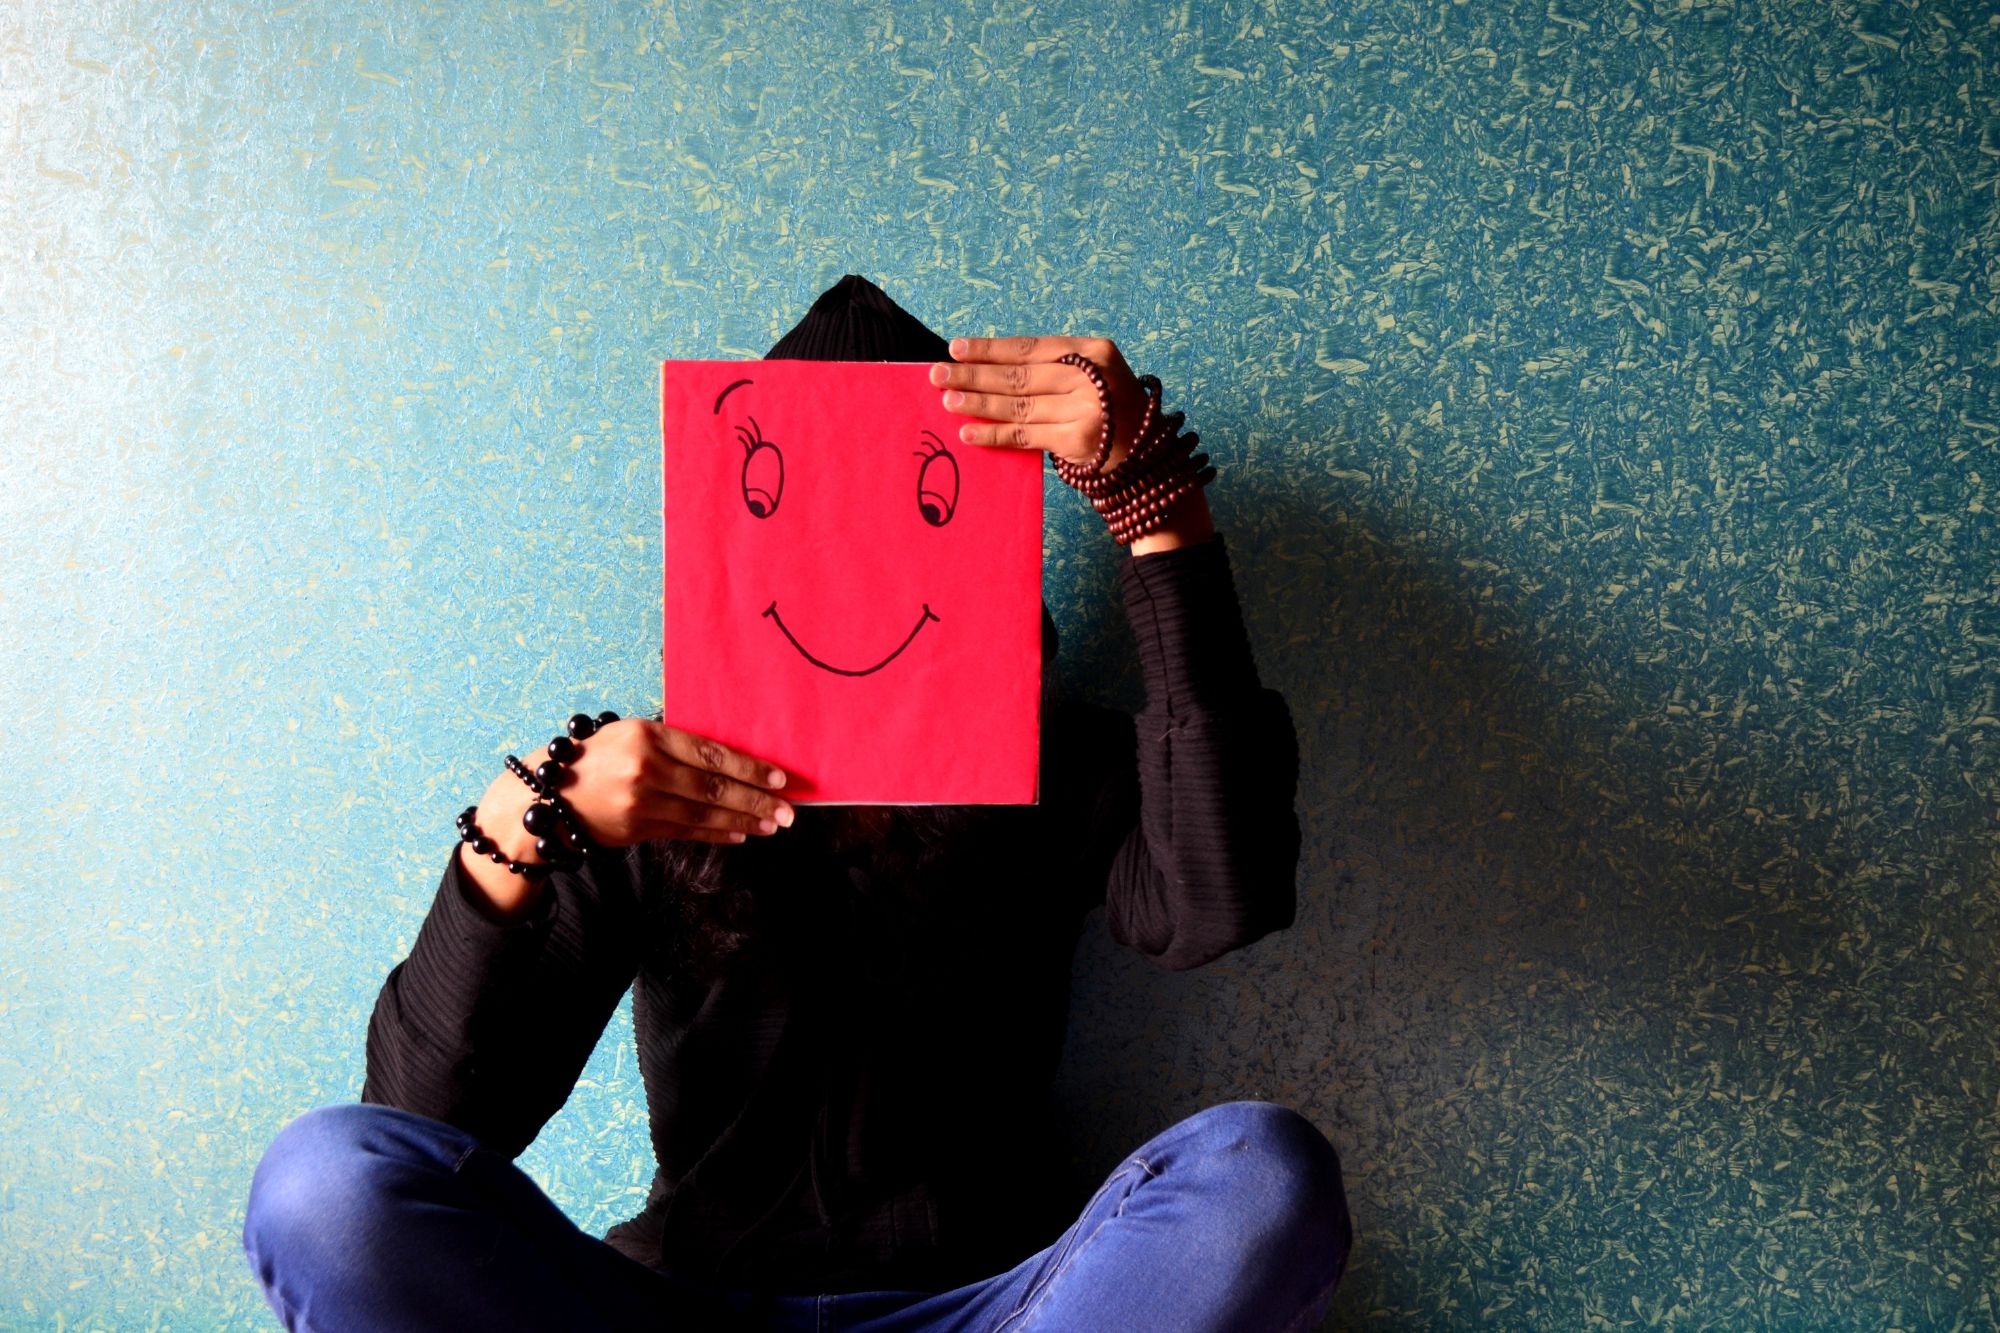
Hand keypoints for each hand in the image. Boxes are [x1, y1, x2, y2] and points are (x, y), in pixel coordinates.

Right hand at [548, 719, 794, 847]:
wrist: (549, 792)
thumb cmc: (598, 756)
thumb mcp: (632, 734)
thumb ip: (675, 744)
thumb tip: (730, 760)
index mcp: (648, 736)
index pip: (710, 753)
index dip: (748, 769)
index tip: (778, 779)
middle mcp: (646, 769)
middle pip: (713, 788)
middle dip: (756, 801)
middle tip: (788, 811)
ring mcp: (640, 802)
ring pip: (704, 815)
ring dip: (743, 821)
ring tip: (772, 825)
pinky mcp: (637, 829)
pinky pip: (686, 833)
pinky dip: (716, 835)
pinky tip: (740, 834)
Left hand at [931, 334, 1216, 554]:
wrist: (1147, 456)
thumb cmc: (1108, 410)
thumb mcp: (1090, 376)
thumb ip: (1051, 368)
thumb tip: (985, 367)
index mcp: (1095, 351)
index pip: (1032, 347)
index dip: (991, 348)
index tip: (956, 348)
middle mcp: (1091, 378)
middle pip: (1020, 375)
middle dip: (974, 375)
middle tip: (937, 374)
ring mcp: (1086, 410)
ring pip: (1018, 405)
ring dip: (978, 403)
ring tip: (947, 400)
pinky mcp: (1077, 442)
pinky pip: (1024, 436)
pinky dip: (994, 435)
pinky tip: (968, 433)